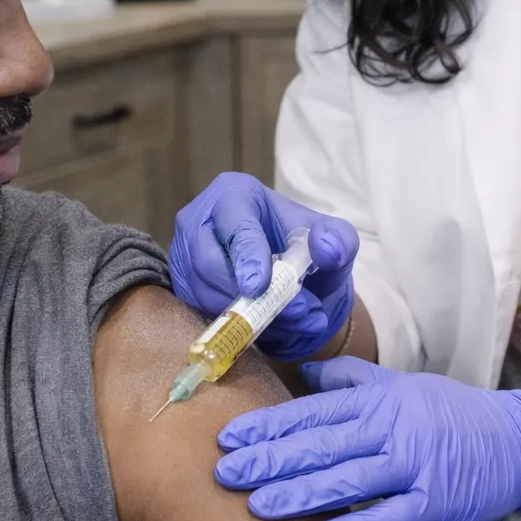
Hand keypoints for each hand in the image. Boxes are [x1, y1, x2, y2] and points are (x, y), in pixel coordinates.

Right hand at [168, 172, 358, 361]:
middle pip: (208, 262)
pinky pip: (201, 311)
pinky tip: (272, 326)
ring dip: (250, 315)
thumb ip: (338, 240)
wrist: (289, 275)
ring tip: (296, 320)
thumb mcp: (334, 240)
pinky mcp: (183, 286)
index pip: (234, 223)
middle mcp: (198, 221)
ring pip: (204, 292)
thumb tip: (324, 246)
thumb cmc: (305, 248)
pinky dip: (238, 325)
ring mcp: (184, 255)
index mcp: (232, 194)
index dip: (246, 256)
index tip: (258, 287)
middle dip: (250, 295)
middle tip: (294, 311)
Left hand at [214, 356, 520, 520]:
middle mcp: (391, 429)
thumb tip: (306, 371)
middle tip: (224, 473)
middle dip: (269, 459)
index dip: (268, 426)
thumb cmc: (451, 414)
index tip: (227, 438)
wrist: (518, 441)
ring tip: (255, 505)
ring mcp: (414, 466)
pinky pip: (386, 517)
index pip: (312, 411)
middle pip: (320, 444)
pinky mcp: (435, 501)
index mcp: (379, 401)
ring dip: (297, 494)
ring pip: (346, 481)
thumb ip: (353, 382)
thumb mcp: (402, 387)